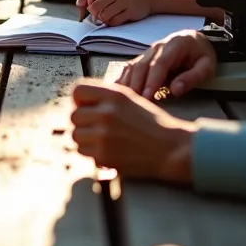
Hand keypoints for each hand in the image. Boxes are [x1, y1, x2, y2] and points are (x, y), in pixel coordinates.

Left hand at [70, 79, 195, 183]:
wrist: (172, 149)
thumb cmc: (152, 124)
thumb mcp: (130, 100)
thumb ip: (105, 98)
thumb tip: (77, 102)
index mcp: (114, 95)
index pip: (78, 91)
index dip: (79, 100)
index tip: (86, 108)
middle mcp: (107, 113)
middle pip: (74, 115)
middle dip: (83, 122)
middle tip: (96, 128)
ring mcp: (104, 135)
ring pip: (75, 135)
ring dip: (85, 138)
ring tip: (101, 140)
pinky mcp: (104, 155)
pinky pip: (83, 151)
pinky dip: (91, 152)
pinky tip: (107, 150)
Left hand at [76, 0, 159, 25]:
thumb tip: (80, 4)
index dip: (85, 3)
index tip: (88, 8)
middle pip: (94, 7)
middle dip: (94, 13)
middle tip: (99, 14)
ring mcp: (123, 1)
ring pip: (103, 16)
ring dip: (103, 19)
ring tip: (109, 16)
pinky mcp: (131, 11)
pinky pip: (114, 22)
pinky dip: (112, 23)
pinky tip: (116, 18)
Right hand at [116, 31, 217, 99]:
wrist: (194, 40)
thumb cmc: (201, 55)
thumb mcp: (207, 66)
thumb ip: (193, 77)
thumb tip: (176, 90)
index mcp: (174, 46)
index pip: (159, 64)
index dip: (152, 80)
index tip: (147, 96)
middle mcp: (156, 47)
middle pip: (141, 65)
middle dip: (136, 85)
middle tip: (134, 104)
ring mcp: (147, 52)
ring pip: (132, 67)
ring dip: (127, 84)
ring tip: (123, 101)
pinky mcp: (142, 58)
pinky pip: (129, 68)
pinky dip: (121, 80)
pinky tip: (115, 92)